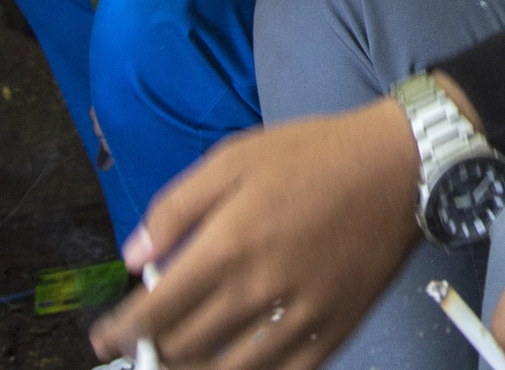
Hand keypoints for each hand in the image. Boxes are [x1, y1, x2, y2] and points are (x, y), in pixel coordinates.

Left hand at [92, 99, 422, 369]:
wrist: (398, 167)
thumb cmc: (313, 155)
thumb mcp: (235, 158)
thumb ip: (176, 207)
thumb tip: (134, 258)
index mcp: (229, 243)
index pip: (156, 311)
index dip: (122, 333)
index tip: (105, 339)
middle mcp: (260, 288)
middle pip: (186, 347)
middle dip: (155, 351)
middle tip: (147, 344)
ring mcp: (300, 316)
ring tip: (183, 362)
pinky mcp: (334, 330)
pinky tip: (238, 366)